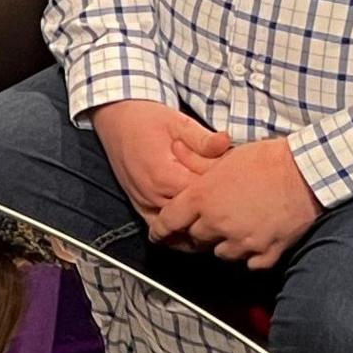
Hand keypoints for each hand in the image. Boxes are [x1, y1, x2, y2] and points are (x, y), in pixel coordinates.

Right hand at [91, 99, 232, 217]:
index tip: (236, 178)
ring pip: (179, 229)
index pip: (205, 195)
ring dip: (198, 224)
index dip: (225, 188)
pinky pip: (162, 230)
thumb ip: (202, 139)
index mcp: (163, 175)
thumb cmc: (146, 120)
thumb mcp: (178, 122)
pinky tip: (195, 226)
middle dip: (215, 209)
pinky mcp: (140, 207)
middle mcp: (152, 195)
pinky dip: (179, 233)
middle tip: (234, 198)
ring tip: (219, 215)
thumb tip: (226, 143)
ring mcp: (144, 204)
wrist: (116, 120)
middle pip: (194, 215)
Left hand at [153, 138, 321, 267]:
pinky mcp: (267, 252)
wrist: (306, 172)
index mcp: (203, 199)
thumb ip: (196, 160)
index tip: (158, 236)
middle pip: (195, 238)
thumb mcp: (224, 155)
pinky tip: (256, 240)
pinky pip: (251, 263)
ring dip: (224, 244)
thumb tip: (176, 149)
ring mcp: (243, 241)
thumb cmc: (267, 159)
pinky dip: (251, 255)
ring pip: (221, 253)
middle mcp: (218, 224)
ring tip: (236, 227)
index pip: (168, 222)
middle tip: (210, 221)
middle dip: (198, 231)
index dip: (160, 231)